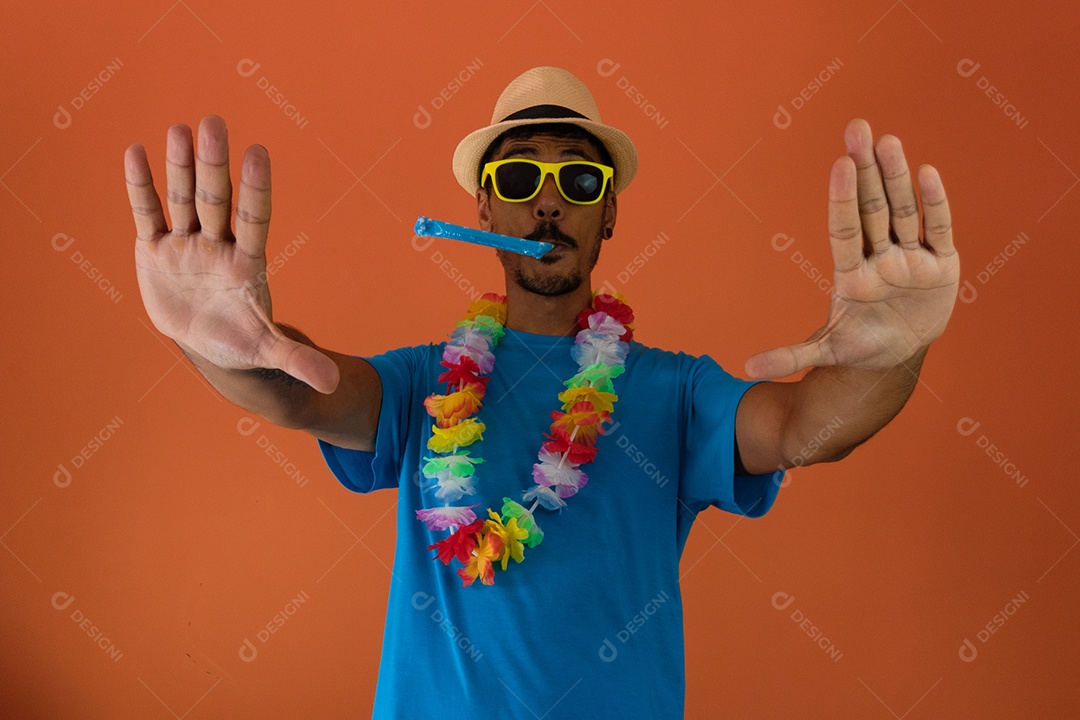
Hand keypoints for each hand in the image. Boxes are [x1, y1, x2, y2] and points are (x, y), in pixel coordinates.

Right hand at [125, 115, 338, 392]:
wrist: (208, 341)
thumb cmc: (241, 340)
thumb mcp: (266, 351)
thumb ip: (296, 361)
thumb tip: (331, 384)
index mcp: (246, 263)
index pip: (253, 218)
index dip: (255, 188)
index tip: (258, 153)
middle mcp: (217, 244)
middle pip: (216, 200)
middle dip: (214, 164)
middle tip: (214, 123)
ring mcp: (186, 243)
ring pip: (183, 199)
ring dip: (179, 166)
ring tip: (179, 128)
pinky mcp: (156, 249)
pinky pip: (147, 213)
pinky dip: (141, 187)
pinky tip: (136, 152)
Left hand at [746, 118, 958, 378]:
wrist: (897, 354)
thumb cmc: (858, 346)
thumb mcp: (825, 351)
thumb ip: (790, 355)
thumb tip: (744, 369)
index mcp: (850, 274)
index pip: (844, 228)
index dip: (843, 197)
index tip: (840, 163)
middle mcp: (879, 257)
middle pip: (872, 208)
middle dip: (867, 170)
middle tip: (857, 128)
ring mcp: (909, 258)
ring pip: (902, 211)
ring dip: (897, 177)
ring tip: (889, 141)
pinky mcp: (940, 265)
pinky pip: (938, 229)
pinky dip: (935, 204)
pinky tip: (927, 173)